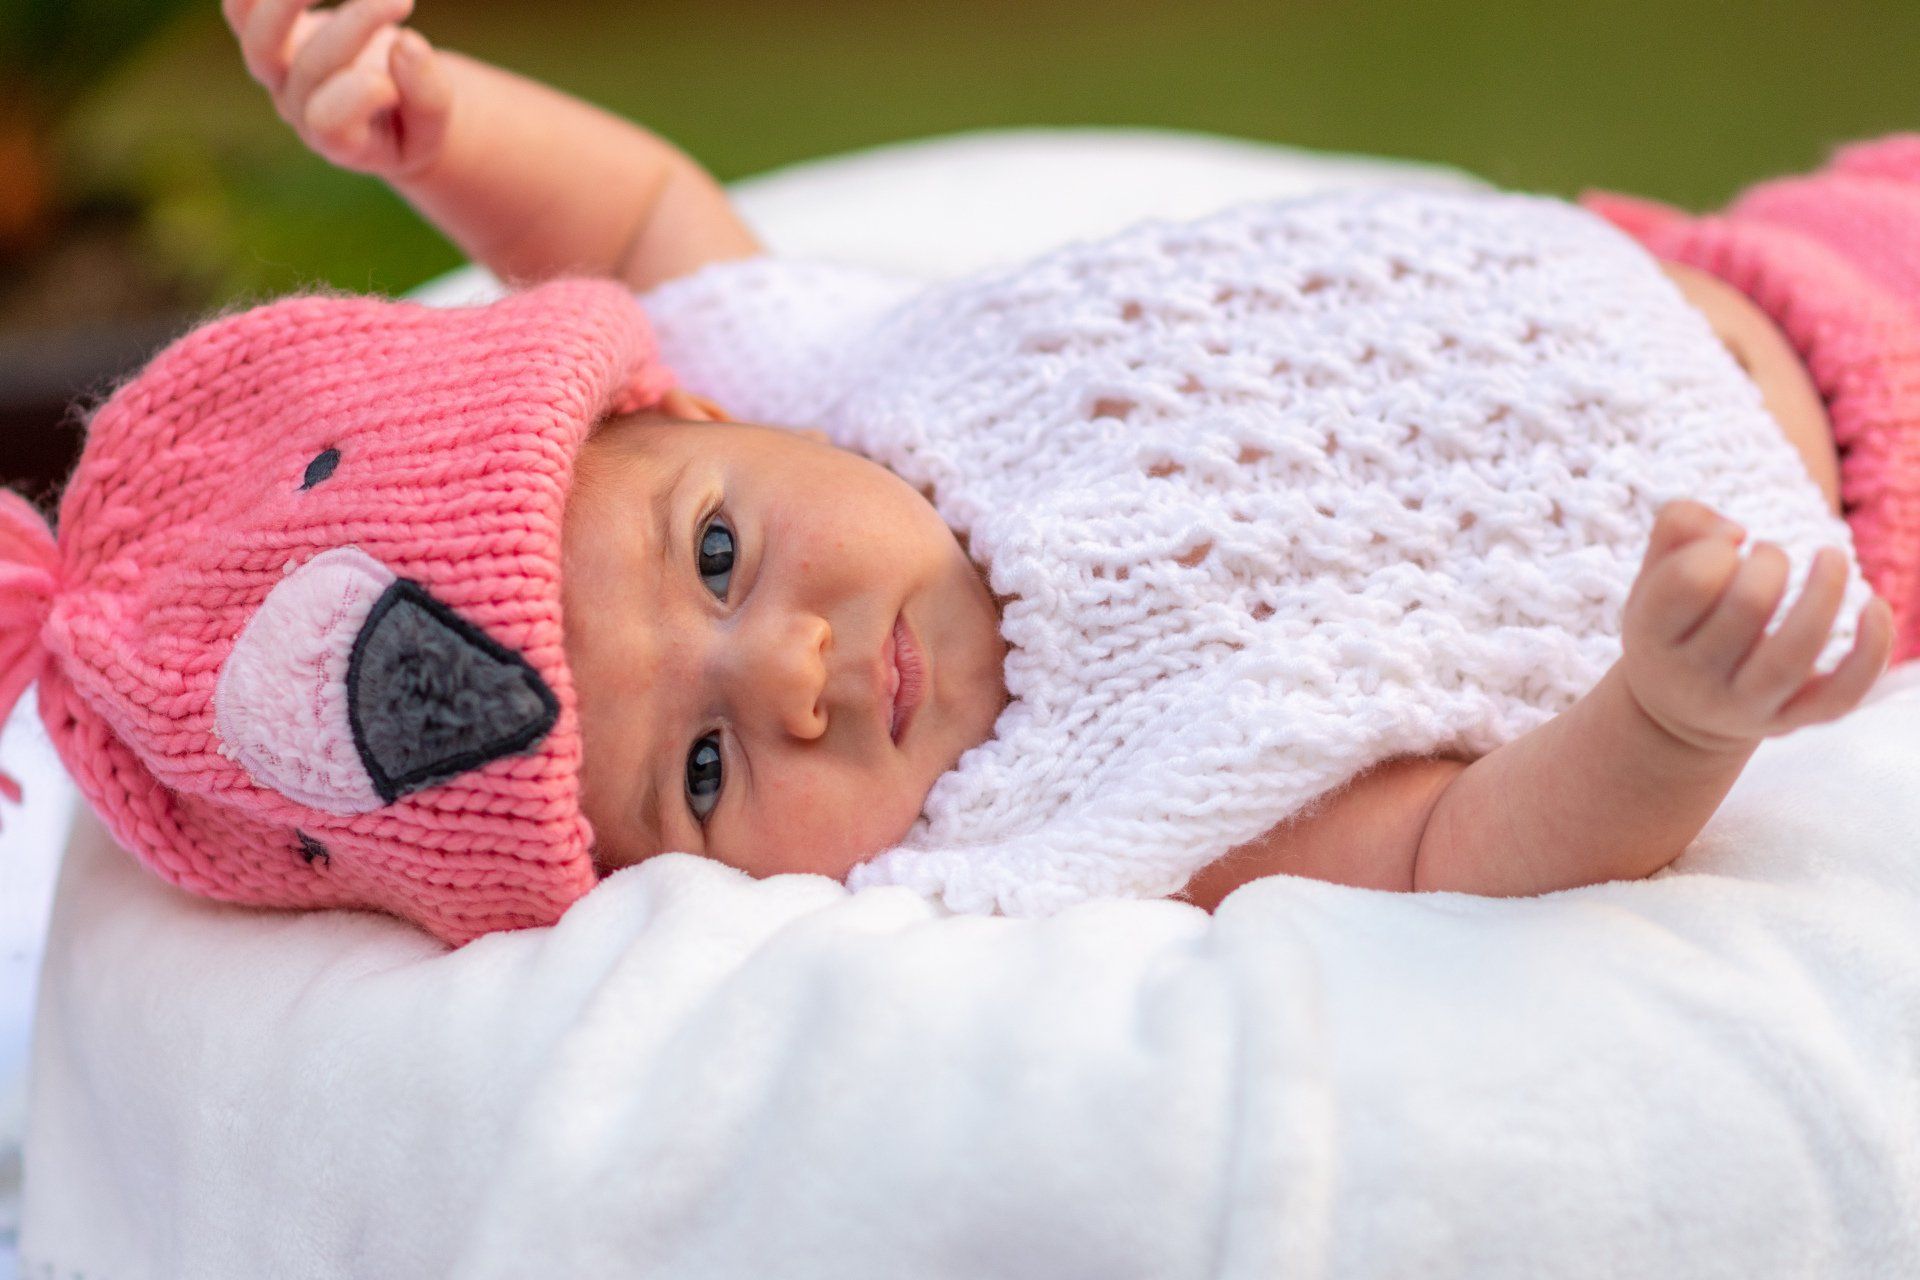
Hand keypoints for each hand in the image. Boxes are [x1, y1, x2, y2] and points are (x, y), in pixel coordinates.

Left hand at [225, 0, 452, 180]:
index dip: (362, 91)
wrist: (383, 109)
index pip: (330, 121)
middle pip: (311, 68)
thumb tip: (408, 44)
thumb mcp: (434, 125)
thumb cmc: (412, 119)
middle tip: (403, 2)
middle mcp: (299, 110)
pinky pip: (241, 9)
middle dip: (357, 26)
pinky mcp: (272, 36)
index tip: (405, 65)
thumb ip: (428, 97)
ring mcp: (279, 72)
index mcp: (340, 143)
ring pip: (258, 38)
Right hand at [1620, 499, 1891, 752]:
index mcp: (1650, 634)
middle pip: (1748, 604)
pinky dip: (1870, 651)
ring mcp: (1743, 705)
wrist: (1677, 710)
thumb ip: (1678, 524)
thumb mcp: (1651, 573)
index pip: (1689, 580)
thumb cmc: (1672, 622)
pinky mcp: (1789, 720)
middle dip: (1771, 562)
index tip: (1725, 547)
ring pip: (1795, 652)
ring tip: (1830, 557)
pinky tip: (1874, 607)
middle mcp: (1692, 677)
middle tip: (1767, 558)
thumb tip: (1735, 532)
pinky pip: (1841, 695)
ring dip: (1826, 592)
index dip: (1716, 547)